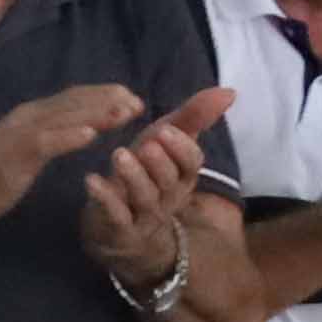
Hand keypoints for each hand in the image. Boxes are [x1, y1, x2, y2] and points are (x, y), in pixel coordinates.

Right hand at [0, 81, 155, 239]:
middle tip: (139, 102)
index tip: (130, 98)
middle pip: (75, 101)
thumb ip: (47, 137)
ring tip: (126, 112)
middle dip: (109, 100)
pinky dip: (69, 136)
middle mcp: (27, 117)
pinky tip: (92, 136)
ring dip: (98, 113)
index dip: (103, 94)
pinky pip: (47, 143)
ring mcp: (20, 134)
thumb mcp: (22, 150)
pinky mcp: (16, 155)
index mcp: (29, 115)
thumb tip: (77, 128)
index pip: (72, 97)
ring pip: (66, 117)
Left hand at [75, 88, 229, 286]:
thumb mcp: (164, 141)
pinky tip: (91, 179)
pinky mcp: (120, 229)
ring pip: (145, 198)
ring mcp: (146, 216)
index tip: (165, 130)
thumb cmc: (144, 172)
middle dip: (159, 162)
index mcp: (183, 177)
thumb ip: (193, 117)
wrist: (116, 222)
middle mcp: (170, 198)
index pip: (192, 164)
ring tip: (119, 154)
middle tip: (146, 144)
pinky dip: (104, 198)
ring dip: (133, 176)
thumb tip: (230, 91)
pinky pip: (116, 215)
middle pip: (170, 181)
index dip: (181, 148)